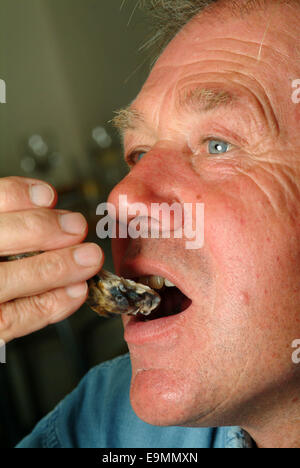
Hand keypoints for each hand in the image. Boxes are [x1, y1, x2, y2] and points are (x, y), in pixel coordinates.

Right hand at [0, 177, 103, 342]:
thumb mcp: (0, 235)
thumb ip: (11, 220)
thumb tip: (45, 200)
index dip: (17, 196)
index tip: (48, 196)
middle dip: (40, 228)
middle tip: (76, 227)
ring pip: (7, 279)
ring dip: (55, 267)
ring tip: (88, 259)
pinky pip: (15, 318)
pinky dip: (50, 304)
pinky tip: (76, 291)